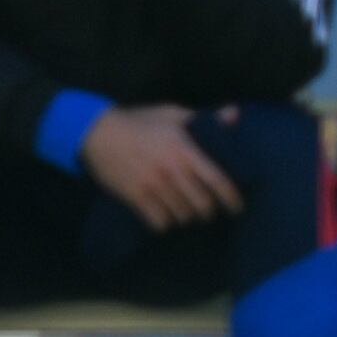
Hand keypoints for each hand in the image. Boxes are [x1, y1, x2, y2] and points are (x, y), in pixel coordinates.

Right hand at [81, 106, 241, 232]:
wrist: (98, 132)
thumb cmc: (140, 121)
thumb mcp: (173, 114)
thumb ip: (206, 117)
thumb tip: (235, 114)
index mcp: (184, 149)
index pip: (216, 180)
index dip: (231, 197)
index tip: (238, 207)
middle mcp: (171, 170)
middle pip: (201, 204)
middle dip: (208, 212)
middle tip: (209, 211)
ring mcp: (152, 185)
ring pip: (181, 215)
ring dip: (187, 217)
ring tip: (188, 214)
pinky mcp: (135, 196)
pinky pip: (158, 221)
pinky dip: (166, 223)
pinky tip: (166, 218)